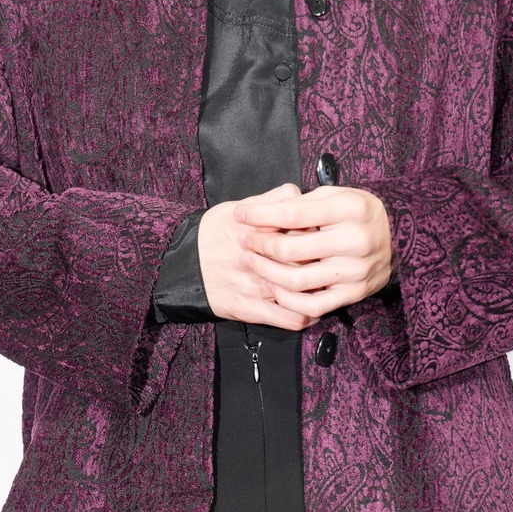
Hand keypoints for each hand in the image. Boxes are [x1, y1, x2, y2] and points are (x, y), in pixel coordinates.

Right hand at [197, 184, 319, 329]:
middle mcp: (259, 259)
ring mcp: (256, 286)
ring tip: (327, 286)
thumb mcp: (236, 208)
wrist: (180, 267)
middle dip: (322, 261)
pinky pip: (290, 318)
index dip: (318, 232)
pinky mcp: (251, 309)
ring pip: (302, 291)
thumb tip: (298, 193)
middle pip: (305, 259)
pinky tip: (313, 309)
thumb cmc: (211, 235)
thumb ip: (269, 200)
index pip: (301, 229)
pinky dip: (307, 316)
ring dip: (320, 291)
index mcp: (257, 231)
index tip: (324, 235)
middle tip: (331, 262)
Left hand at [232, 185, 394, 319]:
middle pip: (291, 249)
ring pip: (296, 280)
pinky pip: (312, 305)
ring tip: (251, 262)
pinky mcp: (354, 293)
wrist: (398, 237)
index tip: (240, 214)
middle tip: (244, 241)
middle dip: (259, 245)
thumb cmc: (356, 213)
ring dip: (266, 272)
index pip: (293, 214)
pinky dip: (287, 299)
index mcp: (349, 209)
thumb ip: (299, 204)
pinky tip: (273, 287)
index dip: (260, 216)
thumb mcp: (333, 195)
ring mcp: (355, 271)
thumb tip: (258, 213)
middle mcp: (355, 241)